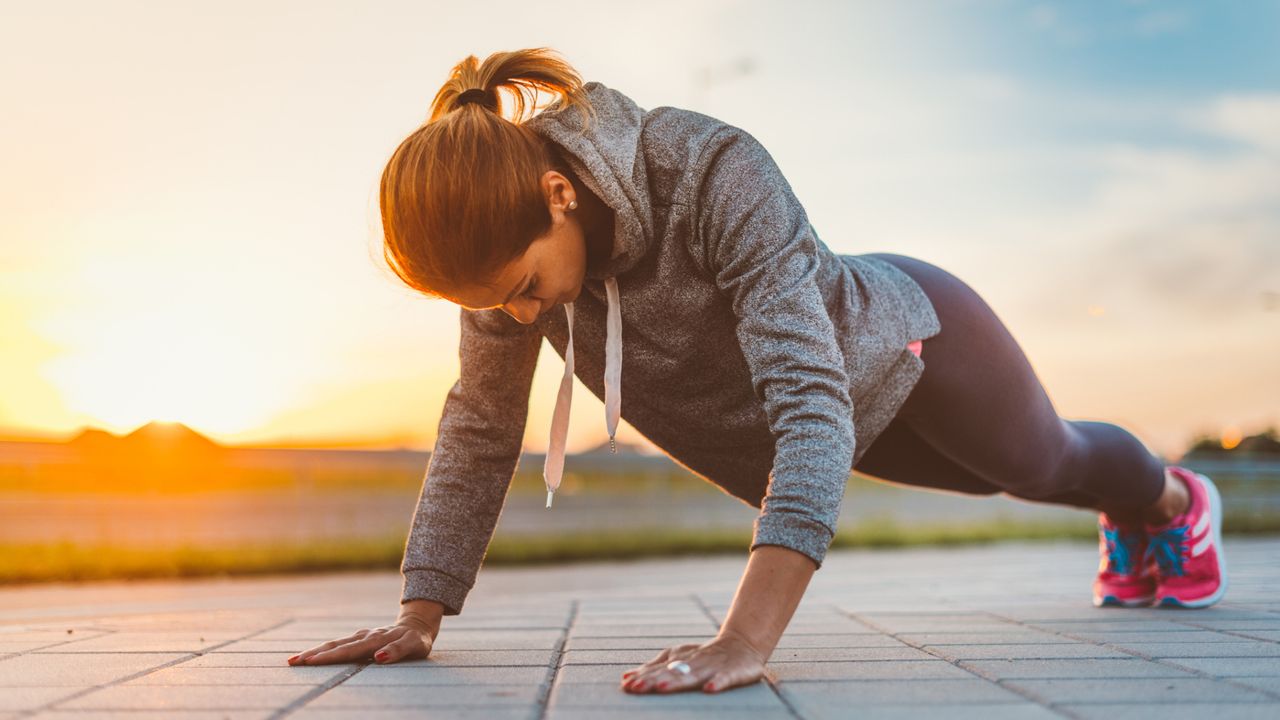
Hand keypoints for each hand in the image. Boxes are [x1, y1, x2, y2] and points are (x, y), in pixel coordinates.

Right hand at [286, 601, 441, 665]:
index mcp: (375, 640)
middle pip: (335, 646)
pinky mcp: (360, 638)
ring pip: (334, 644)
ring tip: (295, 659)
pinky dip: (324, 650)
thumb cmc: (417, 640)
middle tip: (292, 662)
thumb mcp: (415, 646)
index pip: (348, 651)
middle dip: (313, 655)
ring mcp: (361, 636)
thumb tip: (379, 657)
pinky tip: (311, 656)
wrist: (417, 624)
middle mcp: (364, 637)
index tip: (310, 661)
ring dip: (315, 652)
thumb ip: (398, 650)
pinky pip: (339, 644)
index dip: (329, 657)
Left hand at [619, 632, 767, 693]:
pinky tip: (709, 690)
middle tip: (636, 687)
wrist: (742, 644)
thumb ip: (653, 669)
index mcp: (680, 660)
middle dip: (654, 680)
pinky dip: (718, 682)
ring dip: (679, 680)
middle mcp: (693, 662)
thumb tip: (625, 678)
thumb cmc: (705, 656)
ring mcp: (713, 666)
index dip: (643, 678)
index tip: (626, 686)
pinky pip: (725, 678)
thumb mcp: (678, 659)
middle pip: (671, 671)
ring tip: (663, 688)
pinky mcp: (733, 671)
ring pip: (694, 674)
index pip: (658, 670)